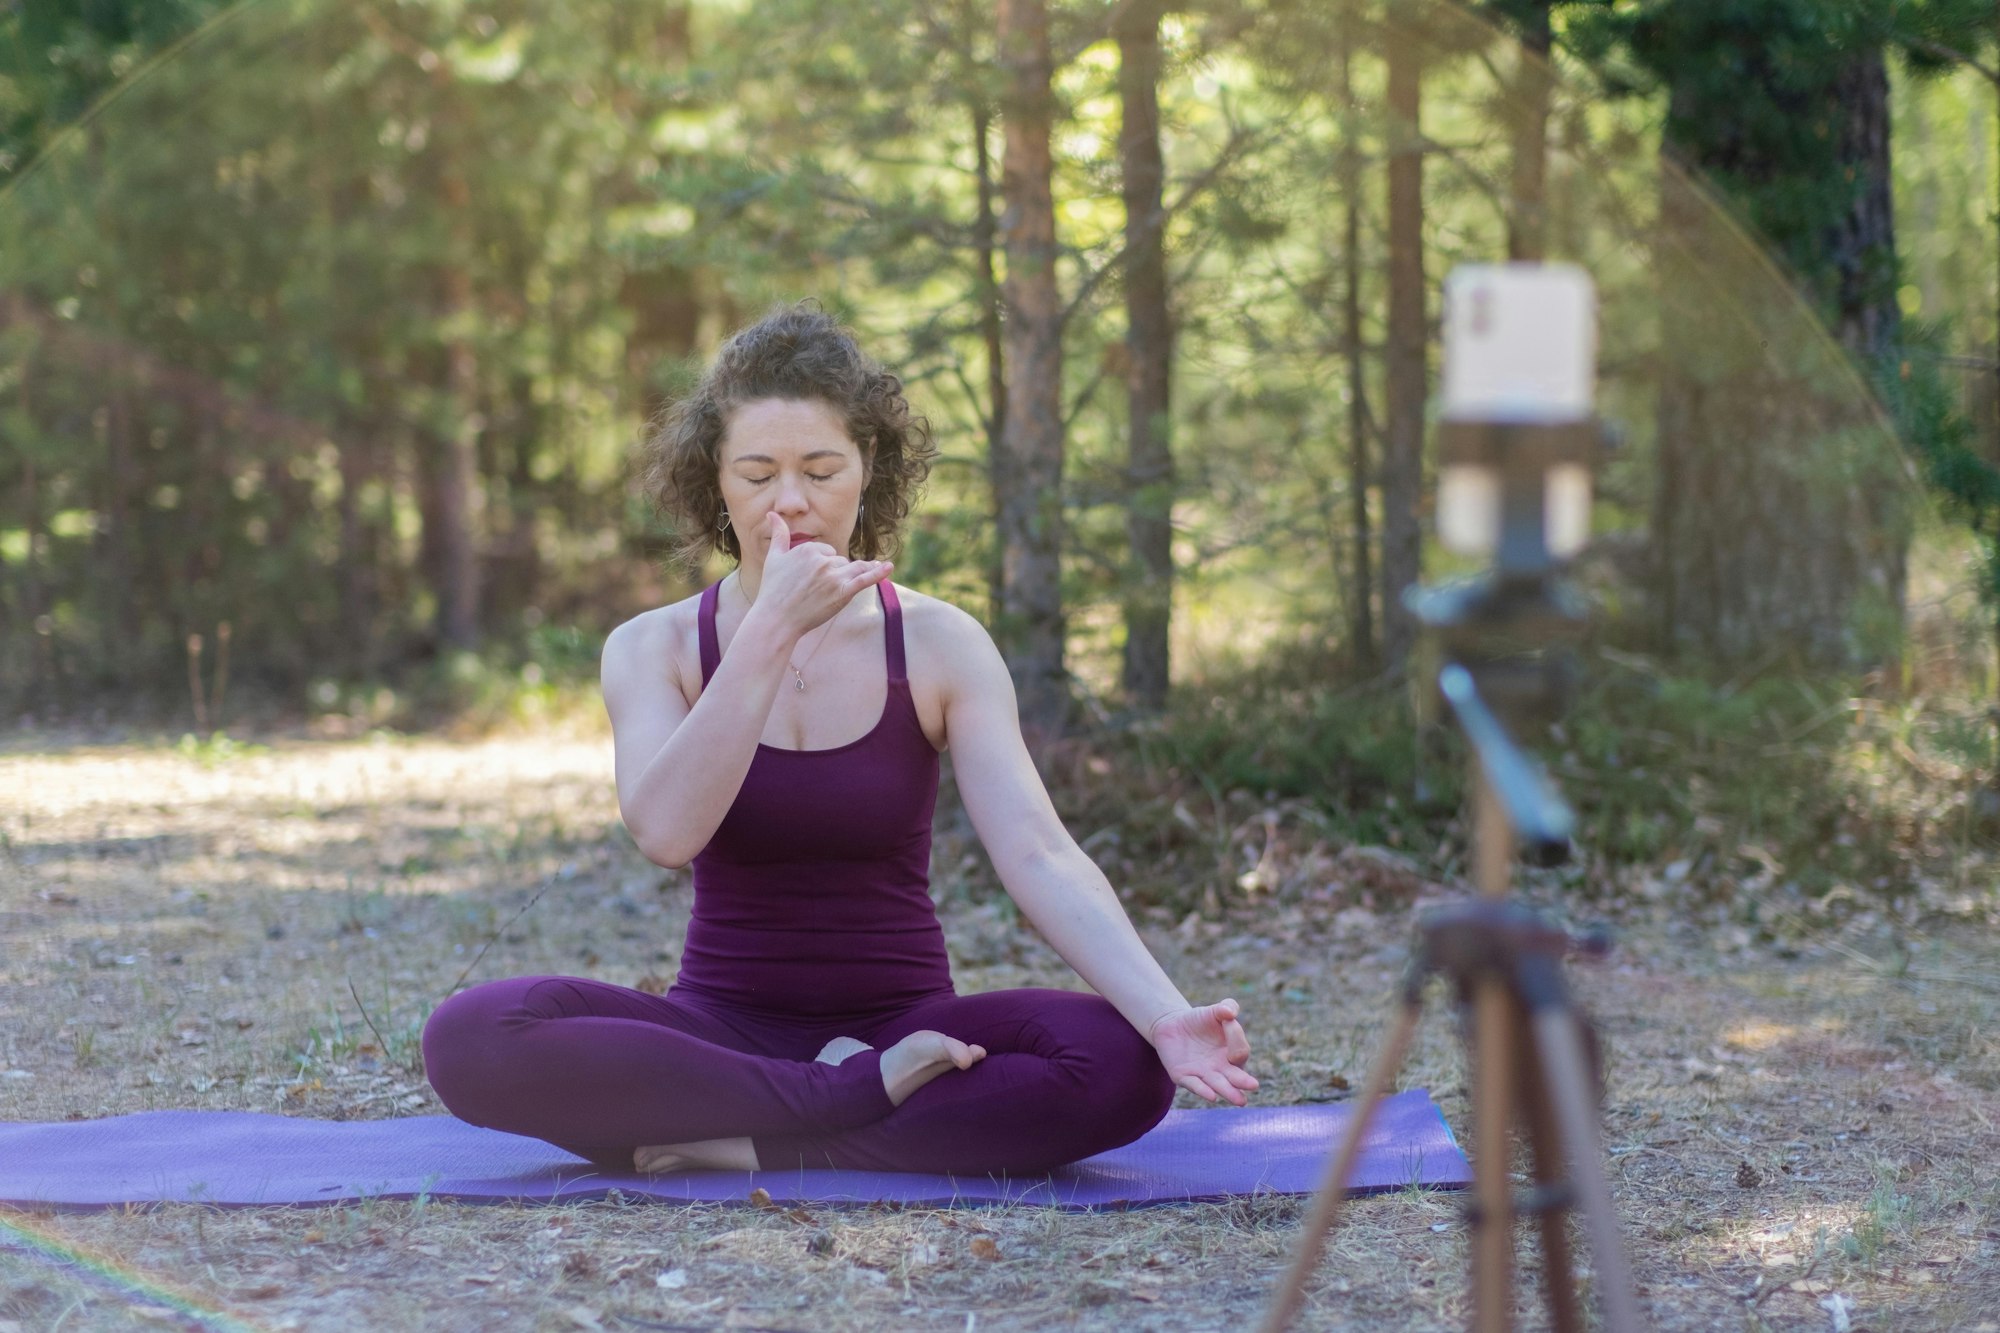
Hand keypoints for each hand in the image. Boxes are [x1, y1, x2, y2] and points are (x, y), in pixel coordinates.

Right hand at [750, 513, 891, 641]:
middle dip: (834, 573)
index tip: (809, 579)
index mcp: (809, 549)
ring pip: (852, 569)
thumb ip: (778, 534)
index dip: (822, 565)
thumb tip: (772, 513)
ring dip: (852, 575)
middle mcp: (823, 560)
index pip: (827, 551)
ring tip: (853, 580)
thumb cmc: (773, 590)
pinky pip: (865, 579)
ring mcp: (834, 577)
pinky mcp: (843, 592)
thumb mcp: (774, 557)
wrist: (776, 619)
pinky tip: (889, 567)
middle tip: (816, 591)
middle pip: (840, 562)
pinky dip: (878, 573)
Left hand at [1148, 999, 1256, 1104]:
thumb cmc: (1199, 1020)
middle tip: (1253, 1086)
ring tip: (1241, 1100)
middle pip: (1235, 1077)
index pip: (1240, 1052)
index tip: (1228, 1022)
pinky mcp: (1184, 1076)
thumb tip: (1231, 1013)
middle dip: (1243, 1082)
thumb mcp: (1214, 1011)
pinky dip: (1202, 1091)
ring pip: (1218, 1085)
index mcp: (1232, 1053)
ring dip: (1228, 1092)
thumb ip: (1226, 1007)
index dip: (1236, 1039)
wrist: (1172, 1025)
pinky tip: (1211, 1096)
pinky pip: (1195, 1085)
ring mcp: (1203, 1074)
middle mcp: (1221, 1068)